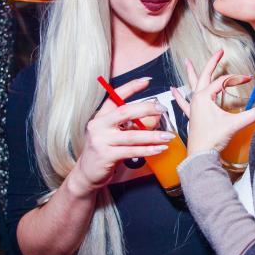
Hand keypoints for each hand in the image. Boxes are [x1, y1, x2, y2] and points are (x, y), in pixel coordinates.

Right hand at [69, 78, 174, 195]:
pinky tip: (159, 149)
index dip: (131, 87)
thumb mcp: (113, 134)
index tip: (146, 81)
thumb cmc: (104, 151)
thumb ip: (129, 125)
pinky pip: (132, 151)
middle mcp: (99, 125)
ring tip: (168, 136)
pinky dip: (148, 150)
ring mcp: (101, 140)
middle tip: (163, 109)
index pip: (115, 96)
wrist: (86, 173)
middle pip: (125, 112)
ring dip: (153, 135)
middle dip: (146, 109)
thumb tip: (155, 117)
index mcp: (101, 116)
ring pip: (132, 135)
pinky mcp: (106, 155)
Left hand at [171, 50, 254, 154]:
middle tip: (219, 52)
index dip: (237, 79)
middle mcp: (197, 99)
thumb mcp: (234, 124)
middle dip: (212, 63)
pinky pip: (184, 102)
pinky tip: (174, 90)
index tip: (249, 80)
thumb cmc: (213, 139)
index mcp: (204, 97)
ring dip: (191, 74)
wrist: (200, 155)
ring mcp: (193, 107)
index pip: (223, 82)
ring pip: (192, 86)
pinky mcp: (192, 116)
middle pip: (205, 76)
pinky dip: (179, 96)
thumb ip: (252, 114)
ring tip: (187, 62)